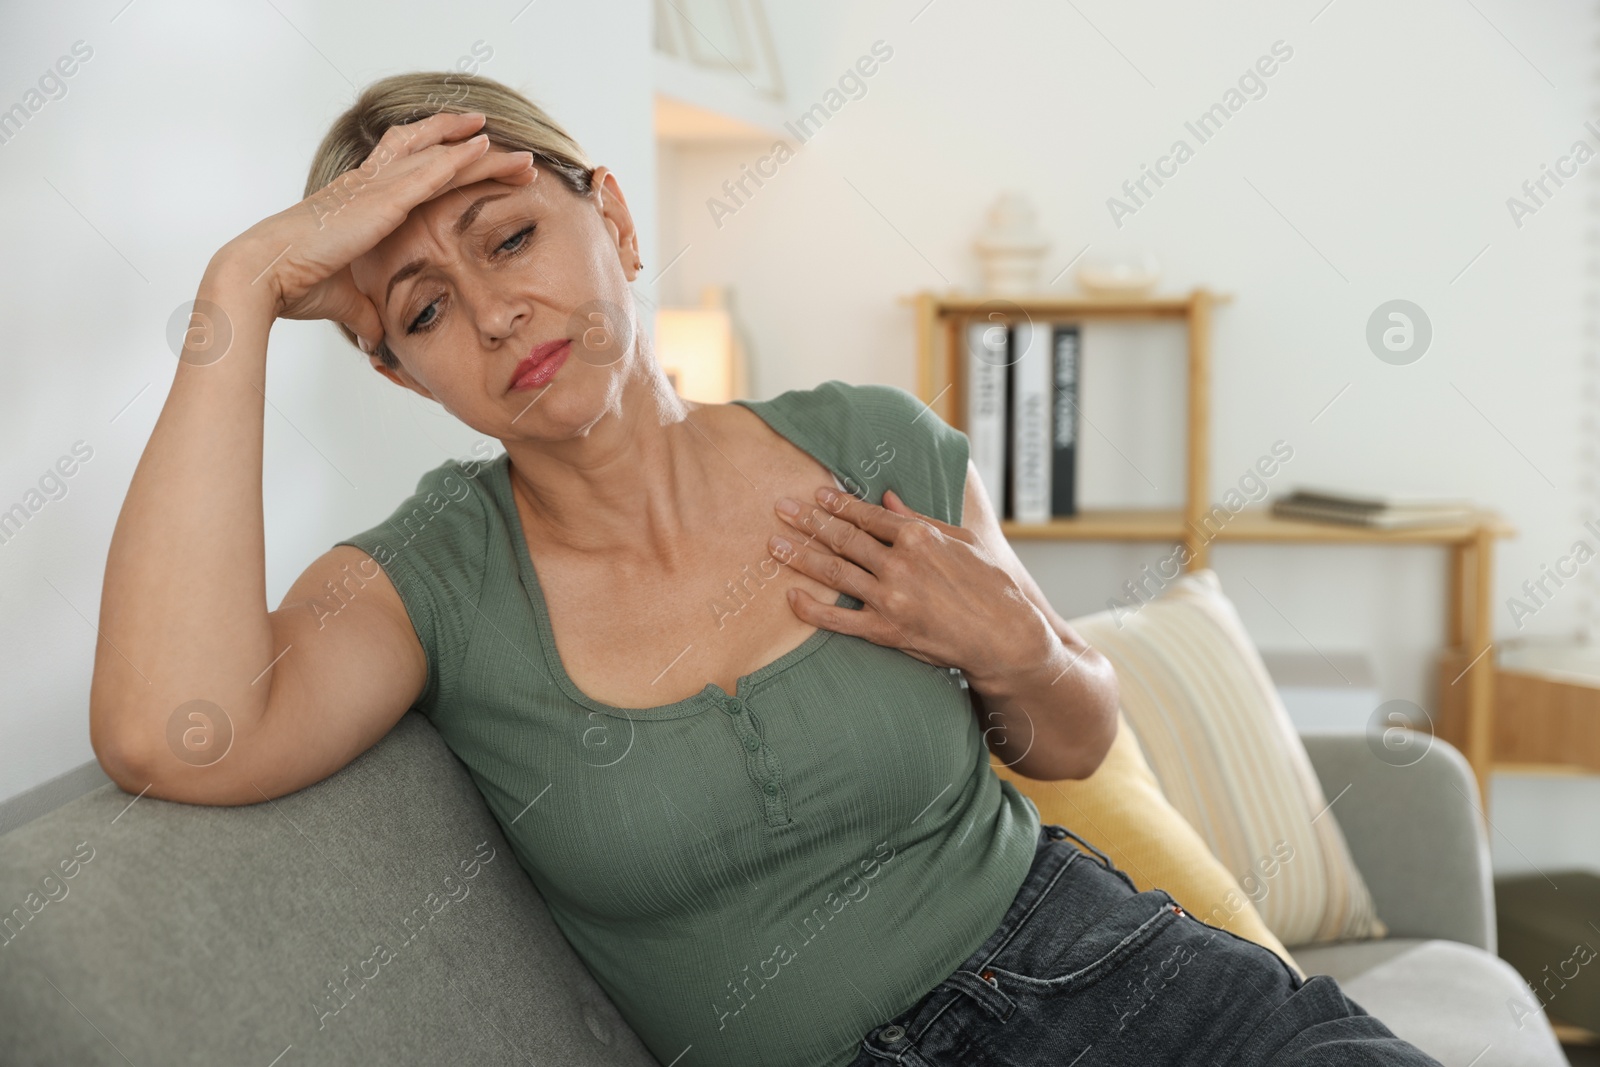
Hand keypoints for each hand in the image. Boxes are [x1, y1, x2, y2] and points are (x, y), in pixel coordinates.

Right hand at [210, 111, 536, 351]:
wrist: (266, 276)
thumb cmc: (294, 285)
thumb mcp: (345, 301)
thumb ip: (366, 314)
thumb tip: (378, 337)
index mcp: (359, 201)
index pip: (407, 167)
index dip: (439, 157)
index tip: (469, 155)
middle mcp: (369, 184)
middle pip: (428, 151)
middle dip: (469, 147)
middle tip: (509, 153)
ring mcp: (376, 187)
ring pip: (438, 155)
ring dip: (480, 153)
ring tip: (519, 155)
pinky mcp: (383, 200)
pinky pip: (431, 171)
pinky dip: (461, 158)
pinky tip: (486, 150)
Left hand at [769, 485, 1055, 680]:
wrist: (1004, 636)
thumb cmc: (989, 585)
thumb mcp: (960, 540)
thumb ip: (920, 518)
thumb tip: (888, 497)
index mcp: (918, 536)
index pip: (867, 515)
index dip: (837, 504)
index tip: (814, 494)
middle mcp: (900, 563)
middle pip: (843, 538)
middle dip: (808, 521)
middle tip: (780, 508)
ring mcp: (890, 597)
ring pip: (834, 572)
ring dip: (800, 556)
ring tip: (774, 544)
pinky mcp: (886, 630)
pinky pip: (839, 620)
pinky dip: (812, 609)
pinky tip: (791, 597)